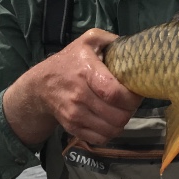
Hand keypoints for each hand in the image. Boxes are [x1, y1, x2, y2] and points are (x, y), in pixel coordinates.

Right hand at [3, 28, 141, 147]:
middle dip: (130, 110)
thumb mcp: (89, 40)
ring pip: (111, 130)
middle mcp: (79, 95)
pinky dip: (110, 132)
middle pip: (117, 115)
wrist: (41, 85)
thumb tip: (134, 47)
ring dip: (122, 122)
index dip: (131, 97)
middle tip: (130, 102)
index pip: (113, 93)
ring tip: (121, 110)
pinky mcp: (73, 128)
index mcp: (86, 71)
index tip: (137, 92)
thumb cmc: (71, 60)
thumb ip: (111, 40)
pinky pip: (101, 139)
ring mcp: (75, 114)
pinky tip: (110, 120)